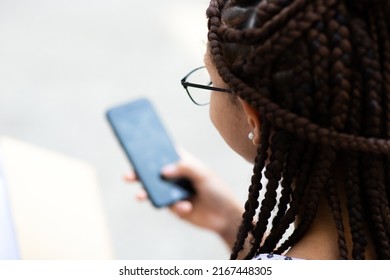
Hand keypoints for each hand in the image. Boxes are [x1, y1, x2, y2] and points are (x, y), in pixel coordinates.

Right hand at [124, 148, 242, 246]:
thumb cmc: (216, 189)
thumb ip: (184, 168)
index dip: (150, 149)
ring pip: (154, 190)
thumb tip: (162, 171)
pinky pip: (167, 205)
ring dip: (145, 192)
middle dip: (138, 173)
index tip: (135, 146)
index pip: (164, 153)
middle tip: (127, 175)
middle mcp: (175, 176)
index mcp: (182, 162)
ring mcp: (173, 191)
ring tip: (140, 195)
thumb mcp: (203, 174)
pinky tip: (187, 206)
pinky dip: (176, 205)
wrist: (224, 216)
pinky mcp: (174, 206)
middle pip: (153, 172)